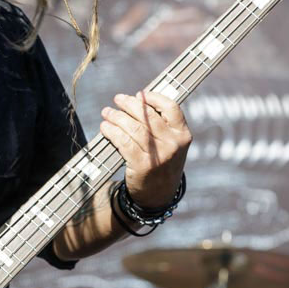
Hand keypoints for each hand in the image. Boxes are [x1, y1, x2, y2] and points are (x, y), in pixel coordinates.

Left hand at [99, 89, 191, 209]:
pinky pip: (123, 142)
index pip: (171, 107)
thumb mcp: (171, 144)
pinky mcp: (142, 165)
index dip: (153, 97)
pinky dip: (112, 132)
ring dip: (116, 117)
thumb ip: (162, 124)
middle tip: (118, 99)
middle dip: (129, 104)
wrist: (158, 194)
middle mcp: (173, 144)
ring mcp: (158, 155)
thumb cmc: (162, 162)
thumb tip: (139, 98)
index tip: (140, 93)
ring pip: (133, 128)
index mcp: (183, 135)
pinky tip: (105, 127)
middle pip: (148, 116)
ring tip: (107, 112)